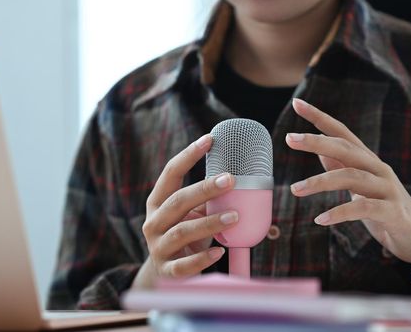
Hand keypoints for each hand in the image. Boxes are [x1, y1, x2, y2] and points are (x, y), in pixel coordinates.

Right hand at [132, 134, 238, 288]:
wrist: (167, 272)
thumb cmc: (187, 234)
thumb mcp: (193, 214)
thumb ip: (213, 202)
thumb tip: (256, 192)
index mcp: (158, 202)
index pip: (171, 173)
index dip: (188, 155)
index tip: (210, 139)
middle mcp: (153, 221)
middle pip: (178, 201)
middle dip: (205, 189)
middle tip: (230, 180)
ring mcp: (158, 246)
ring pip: (183, 231)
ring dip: (210, 222)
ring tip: (236, 216)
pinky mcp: (167, 270)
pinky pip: (184, 265)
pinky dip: (202, 259)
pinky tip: (220, 251)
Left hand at [285, 98, 410, 265]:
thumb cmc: (386, 209)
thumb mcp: (361, 186)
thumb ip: (343, 167)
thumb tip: (319, 149)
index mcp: (368, 161)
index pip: (342, 133)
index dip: (320, 117)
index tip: (297, 103)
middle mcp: (378, 169)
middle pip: (346, 149)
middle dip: (317, 141)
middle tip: (290, 139)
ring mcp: (387, 188)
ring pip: (351, 177)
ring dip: (320, 182)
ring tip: (295, 189)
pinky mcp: (392, 211)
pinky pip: (363, 208)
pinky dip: (339, 212)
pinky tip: (320, 219)